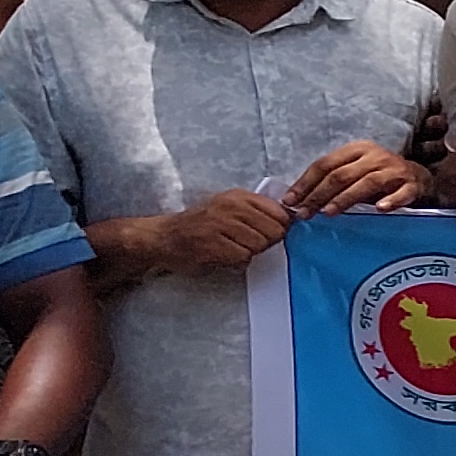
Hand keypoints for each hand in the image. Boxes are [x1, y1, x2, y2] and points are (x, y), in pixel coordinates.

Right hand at [148, 189, 290, 273]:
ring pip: (260, 244)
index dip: (280, 227)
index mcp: (239, 196)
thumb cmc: (201, 225)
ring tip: (232, 247)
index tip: (269, 233)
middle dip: (267, 242)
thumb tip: (291, 220)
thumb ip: (257, 211)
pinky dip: (237, 259)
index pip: (280, 213)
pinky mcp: (213, 243)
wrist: (164, 237)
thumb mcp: (229, 207)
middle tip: (248, 243)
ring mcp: (221, 224)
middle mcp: (231, 206)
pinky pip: (243, 255)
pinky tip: (223, 253)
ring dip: (250, 251)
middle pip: (275, 231)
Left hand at [288, 140, 430, 215]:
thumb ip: (334, 180)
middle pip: (342, 174)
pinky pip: (401, 193)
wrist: (418, 177)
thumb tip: (299, 200)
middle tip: (305, 213)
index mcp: (356, 149)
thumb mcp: (355, 170)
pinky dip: (391, 200)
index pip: (325, 164)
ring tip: (329, 213)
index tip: (290, 201)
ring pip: (366, 183)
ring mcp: (395, 169)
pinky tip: (379, 209)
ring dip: (345, 199)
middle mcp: (375, 156)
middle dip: (319, 195)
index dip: (305, 183)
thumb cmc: (379, 176)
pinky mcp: (412, 185)